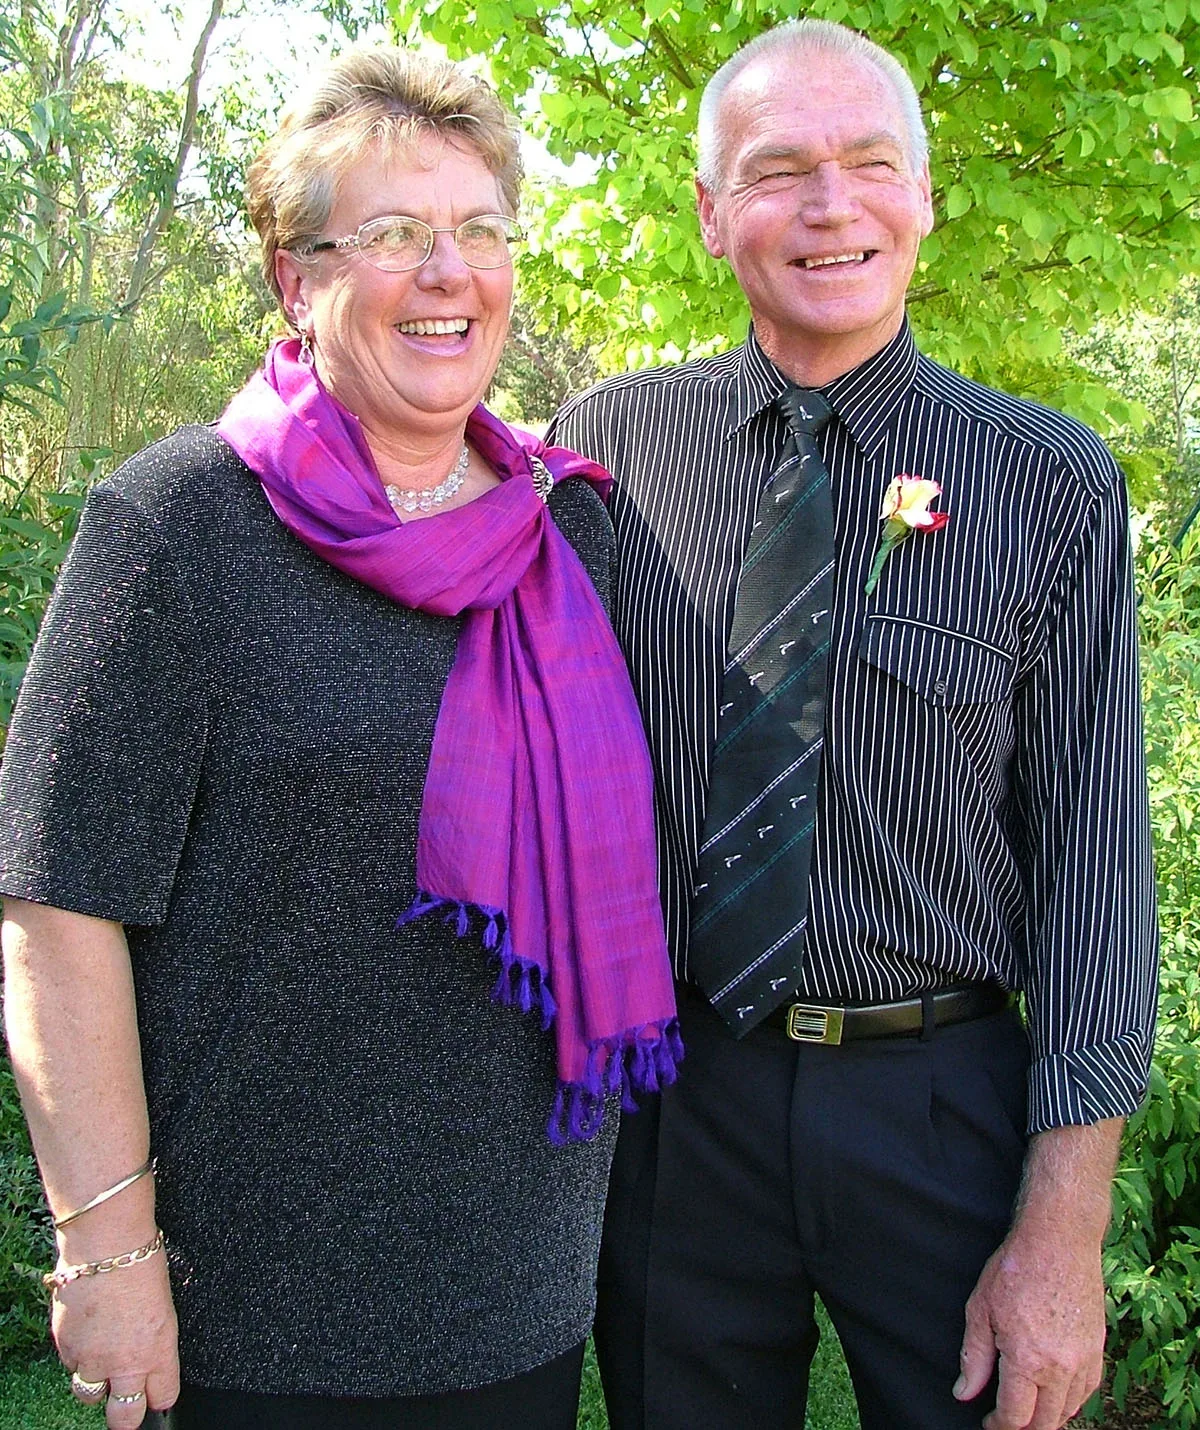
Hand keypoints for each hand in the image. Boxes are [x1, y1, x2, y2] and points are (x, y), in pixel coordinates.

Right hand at [53, 1252, 179, 1427]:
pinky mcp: (67, 1349)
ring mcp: (92, 1360)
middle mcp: (125, 1364)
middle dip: (126, 1412)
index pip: (162, 1398)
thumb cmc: (142, 1263)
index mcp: (158, 1351)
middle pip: (124, 1418)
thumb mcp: (164, 1306)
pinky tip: (87, 1332)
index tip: (157, 1392)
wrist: (106, 1246)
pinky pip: (71, 1366)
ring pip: (89, 1396)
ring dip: (96, 1382)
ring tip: (103, 1359)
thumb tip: (149, 1354)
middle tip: (127, 1400)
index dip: (160, 1395)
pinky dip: (78, 1356)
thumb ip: (155, 1340)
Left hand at [954, 1217, 1105, 1429]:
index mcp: (1028, 1360)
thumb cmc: (1015, 1269)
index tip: (989, 1423)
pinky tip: (1055, 1393)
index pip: (1016, 1417)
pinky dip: (1071, 1401)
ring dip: (1048, 1418)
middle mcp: (1060, 1368)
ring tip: (1028, 1409)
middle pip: (1045, 1423)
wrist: (1059, 1241)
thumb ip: (974, 1357)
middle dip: (1023, 1428)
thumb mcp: (980, 1309)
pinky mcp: (1098, 1350)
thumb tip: (964, 1393)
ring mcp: (1084, 1361)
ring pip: (1069, 1412)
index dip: (999, 1426)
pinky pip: (1088, 1392)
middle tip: (1006, 1420)